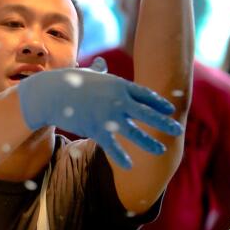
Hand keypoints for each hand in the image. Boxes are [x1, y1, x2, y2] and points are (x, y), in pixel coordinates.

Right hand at [16, 57, 182, 167]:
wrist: (52, 93)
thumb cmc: (69, 81)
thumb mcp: (88, 74)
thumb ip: (99, 71)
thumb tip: (101, 63)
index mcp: (119, 85)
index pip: (145, 95)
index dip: (158, 103)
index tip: (170, 110)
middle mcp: (118, 101)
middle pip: (146, 113)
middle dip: (164, 123)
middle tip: (178, 130)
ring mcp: (109, 116)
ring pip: (134, 132)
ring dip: (149, 143)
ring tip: (161, 151)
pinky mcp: (96, 129)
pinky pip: (112, 146)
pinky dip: (121, 156)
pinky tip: (130, 166)